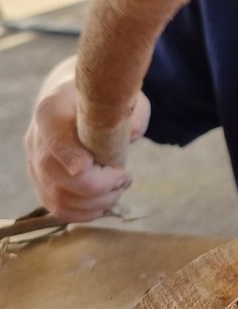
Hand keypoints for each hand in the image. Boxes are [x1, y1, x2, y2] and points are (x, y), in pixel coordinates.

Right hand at [25, 62, 149, 221]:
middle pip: (56, 174)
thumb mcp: (119, 96)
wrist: (74, 102)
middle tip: (125, 176)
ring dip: (96, 201)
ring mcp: (35, 165)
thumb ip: (129, 113)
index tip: (87, 165)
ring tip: (119, 187)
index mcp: (52, 110)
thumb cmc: (101, 99)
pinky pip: (58, 210)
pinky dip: (86, 212)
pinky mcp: (42, 185)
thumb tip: (131, 134)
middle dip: (97, 185)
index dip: (68, 154)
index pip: (53, 135)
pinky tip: (105, 200)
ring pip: (58, 198)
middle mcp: (36, 139)